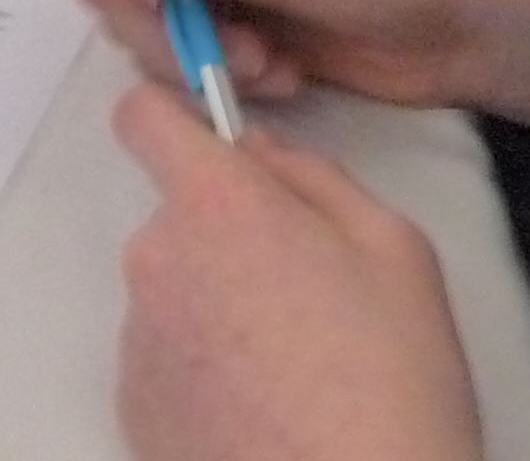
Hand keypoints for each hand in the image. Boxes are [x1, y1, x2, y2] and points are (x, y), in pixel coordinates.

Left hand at [111, 84, 482, 460]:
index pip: (144, 117)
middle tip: (306, 298)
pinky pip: (166, 361)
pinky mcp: (133, 410)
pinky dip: (204, 375)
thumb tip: (258, 154)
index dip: (176, 123)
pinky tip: (264, 412)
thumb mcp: (396, 250)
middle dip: (229, 240)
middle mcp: (155, 260)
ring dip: (218, 310)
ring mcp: (136, 341)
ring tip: (294, 371)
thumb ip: (316, 179)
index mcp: (215, 206)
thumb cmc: (392, 380)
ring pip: (174, 293)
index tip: (216, 153)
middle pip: (178, 219)